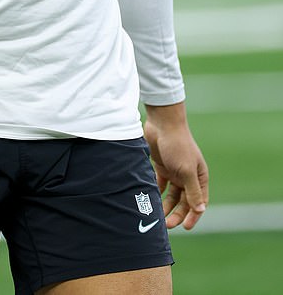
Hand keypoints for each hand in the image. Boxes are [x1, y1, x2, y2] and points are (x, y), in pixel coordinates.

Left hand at [144, 102, 208, 230]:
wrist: (162, 123)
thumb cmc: (178, 145)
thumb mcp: (186, 170)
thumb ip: (192, 191)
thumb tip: (201, 209)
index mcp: (199, 176)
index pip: (199, 201)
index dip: (194, 215)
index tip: (186, 227)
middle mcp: (188, 176)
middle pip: (184, 201)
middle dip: (177, 213)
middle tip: (167, 225)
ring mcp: (175, 171)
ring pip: (171, 195)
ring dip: (166, 206)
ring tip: (158, 216)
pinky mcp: (162, 167)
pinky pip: (160, 185)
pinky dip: (157, 193)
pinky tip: (150, 200)